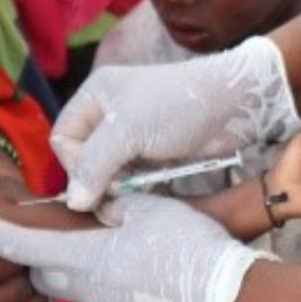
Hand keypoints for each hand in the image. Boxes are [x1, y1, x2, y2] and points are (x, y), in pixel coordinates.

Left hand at [0, 190, 271, 301]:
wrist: (221, 297)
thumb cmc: (184, 243)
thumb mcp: (143, 206)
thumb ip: (106, 204)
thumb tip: (92, 202)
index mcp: (75, 253)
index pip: (12, 239)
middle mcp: (77, 284)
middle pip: (38, 264)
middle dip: (37, 244)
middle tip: (55, 219)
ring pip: (66, 280)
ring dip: (71, 260)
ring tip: (100, 238)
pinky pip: (96, 291)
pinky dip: (100, 275)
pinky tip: (130, 261)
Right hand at [52, 36, 300, 210]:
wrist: (235, 103)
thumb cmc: (179, 105)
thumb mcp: (129, 130)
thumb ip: (96, 165)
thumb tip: (74, 202)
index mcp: (96, 95)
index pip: (65, 139)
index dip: (75, 165)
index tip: (97, 183)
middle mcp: (111, 113)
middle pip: (85, 160)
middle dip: (97, 183)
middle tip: (115, 205)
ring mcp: (134, 135)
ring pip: (109, 173)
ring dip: (117, 192)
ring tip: (130, 207)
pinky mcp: (156, 153)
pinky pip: (133, 179)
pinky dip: (136, 192)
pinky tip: (146, 200)